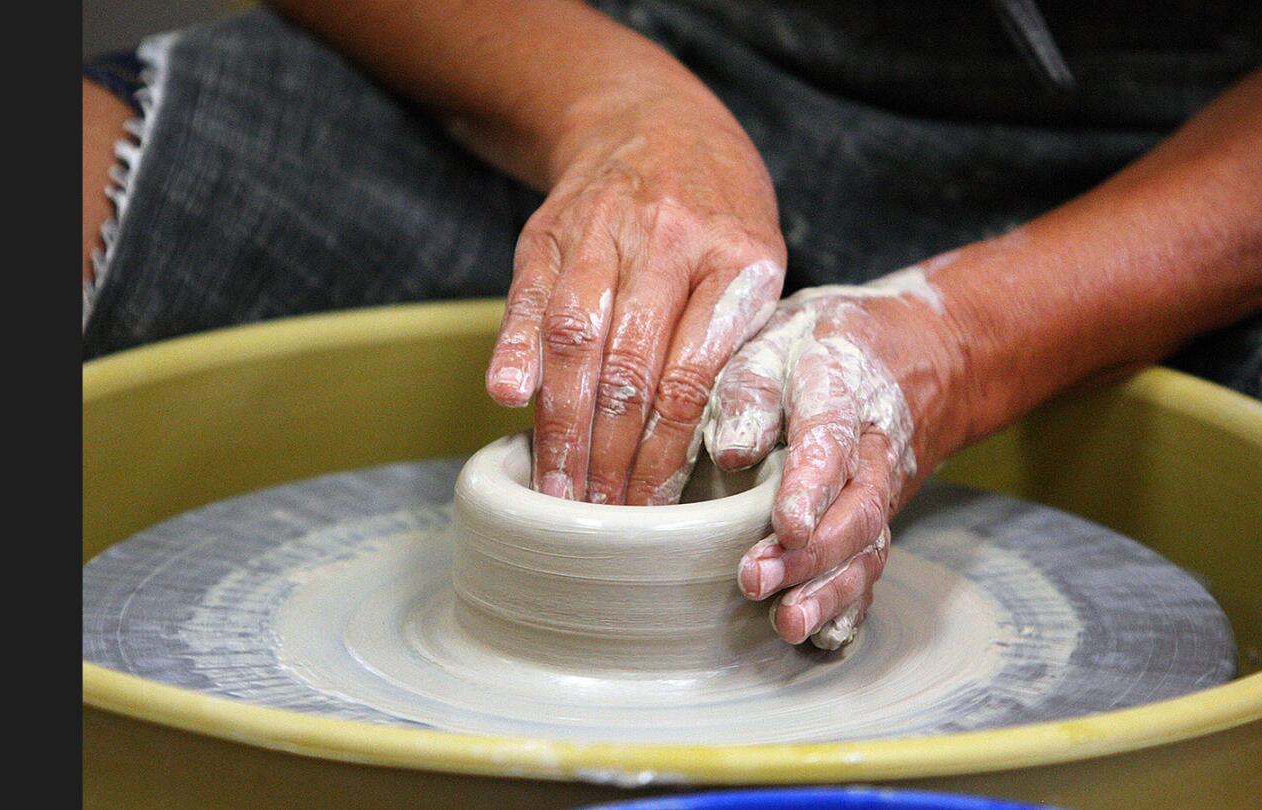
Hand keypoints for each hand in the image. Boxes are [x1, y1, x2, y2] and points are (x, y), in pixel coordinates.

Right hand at [485, 102, 784, 504]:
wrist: (656, 119)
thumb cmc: (720, 214)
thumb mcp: (757, 264)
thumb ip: (734, 343)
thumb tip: (710, 451)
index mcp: (738, 260)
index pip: (693, 377)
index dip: (665, 454)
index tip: (651, 511)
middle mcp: (671, 240)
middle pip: (631, 369)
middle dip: (610, 458)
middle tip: (598, 520)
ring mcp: (606, 230)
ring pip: (578, 339)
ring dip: (561, 425)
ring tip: (557, 491)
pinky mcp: (551, 228)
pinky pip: (529, 296)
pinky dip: (513, 349)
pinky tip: (505, 400)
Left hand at [702, 267, 969, 648]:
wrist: (911, 353)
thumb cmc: (816, 347)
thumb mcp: (775, 339)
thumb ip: (749, 388)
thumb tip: (731, 448)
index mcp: (843, 393)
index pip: (831, 442)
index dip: (812, 487)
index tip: (786, 525)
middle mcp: (875, 451)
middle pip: (856, 510)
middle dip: (810, 555)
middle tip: (754, 581)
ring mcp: (884, 492)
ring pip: (868, 549)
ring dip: (830, 592)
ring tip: (787, 623)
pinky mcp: (877, 523)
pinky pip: (872, 569)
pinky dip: (852, 608)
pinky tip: (822, 639)